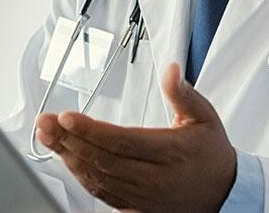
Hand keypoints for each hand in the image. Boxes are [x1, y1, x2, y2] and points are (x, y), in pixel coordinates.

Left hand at [34, 62, 237, 212]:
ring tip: (48, 137)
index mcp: (168, 153)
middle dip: (69, 141)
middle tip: (45, 123)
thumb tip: (171, 70)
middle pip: (102, 161)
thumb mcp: (205, 117)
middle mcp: (152, 179)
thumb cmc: (212, 154)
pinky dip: (81, 177)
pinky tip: (68, 161)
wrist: (224, 195)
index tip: (67, 117)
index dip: (91, 131)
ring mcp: (141, 198)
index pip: (121, 141)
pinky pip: (102, 194)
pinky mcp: (134, 209)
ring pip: (97, 180)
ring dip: (69, 158)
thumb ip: (183, 93)